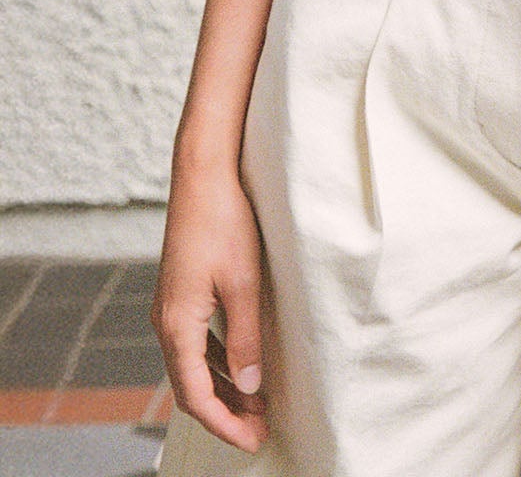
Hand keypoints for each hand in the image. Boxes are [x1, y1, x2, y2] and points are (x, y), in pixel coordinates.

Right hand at [151, 155, 269, 451]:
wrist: (203, 175)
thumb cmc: (225, 222)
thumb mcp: (244, 282)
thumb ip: (246, 336)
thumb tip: (252, 385)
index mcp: (177, 325)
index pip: (197, 396)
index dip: (225, 424)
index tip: (253, 441)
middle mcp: (167, 322)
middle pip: (192, 387)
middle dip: (225, 413)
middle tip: (259, 430)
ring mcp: (171, 308)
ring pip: (194, 366)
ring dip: (224, 388)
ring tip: (258, 404)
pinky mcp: (181, 293)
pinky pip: (196, 343)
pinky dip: (218, 362)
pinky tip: (243, 365)